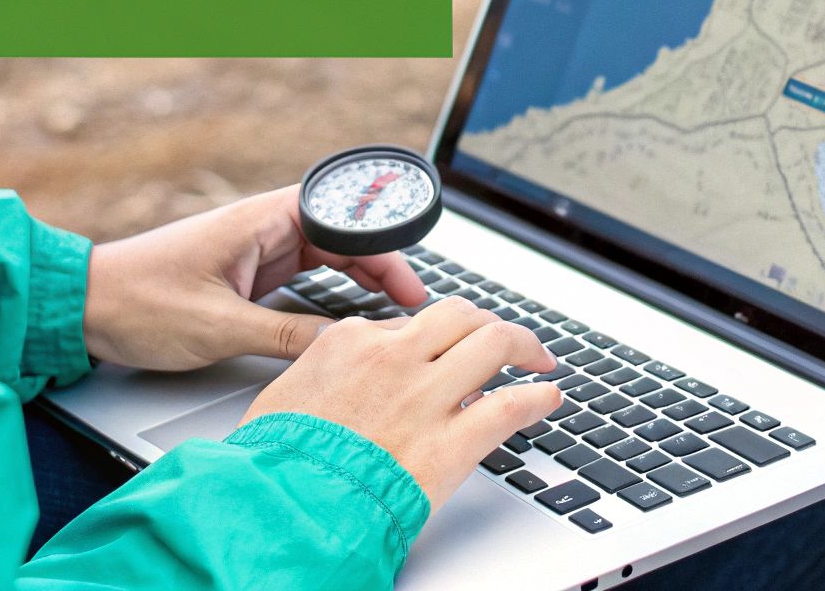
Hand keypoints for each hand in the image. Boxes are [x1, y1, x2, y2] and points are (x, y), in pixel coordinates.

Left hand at [82, 186, 426, 369]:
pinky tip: (350, 315)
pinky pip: (304, 276)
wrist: (81, 308)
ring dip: (360, 281)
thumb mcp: (220, 327)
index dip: (384, 248)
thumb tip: (341, 346)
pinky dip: (332, 293)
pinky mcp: (248, 272)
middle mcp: (264, 227)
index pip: (344, 219)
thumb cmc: (139, 301)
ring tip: (392, 313)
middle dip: (382, 269)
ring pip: (328, 258)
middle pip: (344, 238)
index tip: (409, 285)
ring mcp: (257, 249)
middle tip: (413, 307)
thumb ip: (287, 336)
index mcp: (261, 219)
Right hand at [242, 298, 562, 508]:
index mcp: (351, 342)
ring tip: (540, 358)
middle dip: (488, 323)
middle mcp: (395, 358)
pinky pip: (511, 405)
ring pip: (494, 343)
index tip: (443, 354)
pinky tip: (549, 398)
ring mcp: (427, 396)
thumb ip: (326, 371)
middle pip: (461, 316)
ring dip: (526, 346)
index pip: (410, 323)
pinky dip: (538, 398)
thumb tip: (349, 368)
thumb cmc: (276, 462)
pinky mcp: (452, 441)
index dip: (432, 340)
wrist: (283, 508)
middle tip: (505, 339)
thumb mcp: (285, 396)